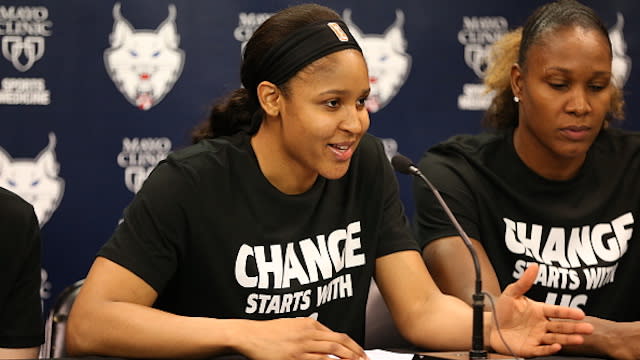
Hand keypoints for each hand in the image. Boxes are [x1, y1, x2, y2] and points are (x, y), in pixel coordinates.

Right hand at [235, 317, 365, 359]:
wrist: (249, 335)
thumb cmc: (268, 332)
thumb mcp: (292, 325)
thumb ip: (308, 331)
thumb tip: (325, 339)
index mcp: (309, 324)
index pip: (337, 335)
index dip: (352, 345)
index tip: (361, 353)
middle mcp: (308, 333)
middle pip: (339, 342)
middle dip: (356, 353)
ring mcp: (301, 346)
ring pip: (332, 352)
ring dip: (348, 359)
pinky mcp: (294, 357)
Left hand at [489, 263, 593, 356]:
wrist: (490, 326)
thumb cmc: (502, 309)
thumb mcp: (512, 293)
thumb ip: (524, 282)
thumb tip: (534, 265)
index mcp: (540, 311)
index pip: (557, 311)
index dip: (568, 313)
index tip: (581, 314)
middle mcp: (541, 325)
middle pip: (561, 326)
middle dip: (575, 328)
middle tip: (589, 329)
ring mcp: (537, 337)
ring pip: (555, 338)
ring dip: (567, 339)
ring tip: (579, 339)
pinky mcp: (530, 349)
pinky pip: (542, 349)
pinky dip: (550, 349)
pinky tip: (557, 346)